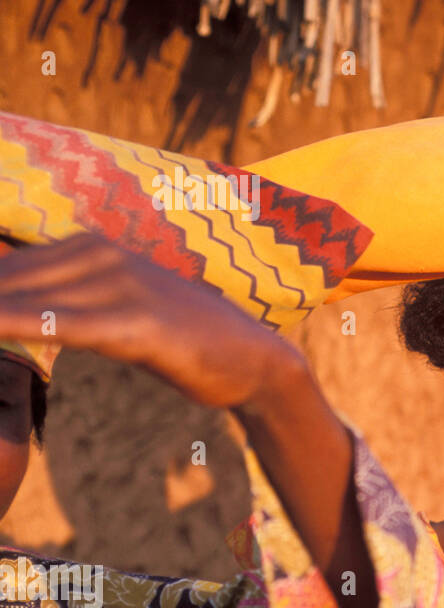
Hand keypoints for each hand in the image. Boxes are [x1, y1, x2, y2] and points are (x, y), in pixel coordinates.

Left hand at [0, 233, 302, 407]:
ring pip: (21, 299)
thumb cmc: (182, 341)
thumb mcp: (114, 312)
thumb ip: (62, 302)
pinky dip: (13, 328)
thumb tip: (14, 302)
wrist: (254, 359)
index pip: (1, 266)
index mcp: (88, 247)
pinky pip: (61, 325)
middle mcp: (99, 254)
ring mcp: (121, 284)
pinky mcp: (139, 322)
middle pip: (2, 278)